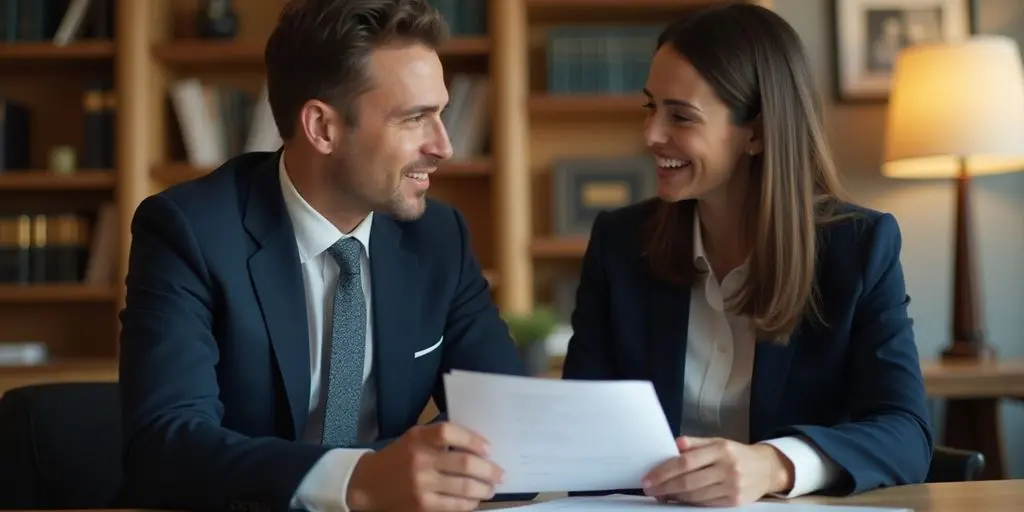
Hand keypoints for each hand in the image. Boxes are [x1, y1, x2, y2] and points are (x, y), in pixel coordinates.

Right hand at [345, 422, 503, 510]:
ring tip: (491, 488)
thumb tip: (478, 445)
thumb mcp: (414, 439)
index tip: (488, 448)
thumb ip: (440, 438)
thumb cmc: (398, 458)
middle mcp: (420, 461)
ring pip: (464, 487)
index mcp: (418, 439)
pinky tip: (474, 500)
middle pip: (464, 463)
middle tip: (499, 473)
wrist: (367, 486)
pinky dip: (469, 503)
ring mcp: (421, 485)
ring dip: (484, 488)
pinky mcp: (422, 506)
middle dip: (488, 470)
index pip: (450, 433)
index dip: (473, 440)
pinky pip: (454, 505)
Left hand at [641, 436, 793, 506]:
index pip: (686, 462)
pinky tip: (678, 499)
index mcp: (721, 449)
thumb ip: (695, 443)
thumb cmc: (736, 454)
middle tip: (649, 489)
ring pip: (695, 495)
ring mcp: (732, 486)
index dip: (664, 471)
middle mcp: (727, 468)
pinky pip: (705, 504)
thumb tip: (673, 445)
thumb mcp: (718, 441)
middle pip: (689, 481)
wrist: (767, 469)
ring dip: (674, 496)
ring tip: (660, 494)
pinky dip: (688, 503)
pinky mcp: (734, 501)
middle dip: (664, 487)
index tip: (648, 478)